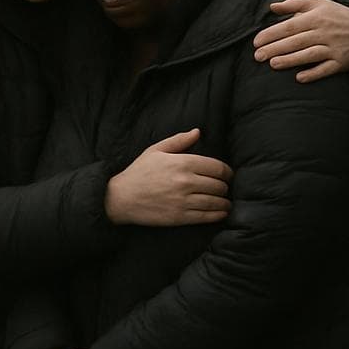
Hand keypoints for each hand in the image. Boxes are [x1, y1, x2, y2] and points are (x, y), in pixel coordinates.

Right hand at [105, 129, 232, 226]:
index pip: (218, 167)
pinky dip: (219, 214)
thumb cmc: (139, 172)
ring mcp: (183, 201)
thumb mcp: (155, 150)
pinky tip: (221, 212)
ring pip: (216, 201)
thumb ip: (178, 141)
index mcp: (182, 163)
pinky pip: (207, 216)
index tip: (227, 175)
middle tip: (223, 188)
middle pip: (219, 185)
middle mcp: (185, 181)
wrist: (121, 198)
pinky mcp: (180, 217)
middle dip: (225, 186)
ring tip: (225, 201)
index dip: (227, 172)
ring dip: (224, 202)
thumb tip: (198, 131)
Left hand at [253, 0, 348, 82]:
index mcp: (317, 17)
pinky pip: (327, 69)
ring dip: (291, 60)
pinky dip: (314, 73)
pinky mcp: (342, 62)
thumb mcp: (319, 3)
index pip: (290, 26)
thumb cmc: (338, 16)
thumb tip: (272, 7)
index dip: (272, 34)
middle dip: (275, 48)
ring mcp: (334, 48)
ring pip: (309, 55)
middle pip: (296, 41)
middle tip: (257, 56)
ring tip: (273, 64)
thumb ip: (295, 3)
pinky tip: (299, 78)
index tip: (256, 42)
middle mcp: (325, 32)